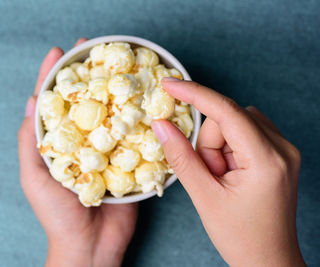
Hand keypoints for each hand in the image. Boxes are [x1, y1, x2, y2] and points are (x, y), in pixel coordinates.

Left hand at [17, 38, 137, 266]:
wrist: (90, 246)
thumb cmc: (57, 215)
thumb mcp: (35, 177)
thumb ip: (31, 143)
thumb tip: (31, 102)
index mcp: (59, 143)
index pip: (55, 103)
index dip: (55, 76)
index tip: (59, 52)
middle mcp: (83, 141)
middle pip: (85, 102)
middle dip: (88, 75)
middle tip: (92, 49)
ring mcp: (107, 150)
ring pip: (111, 114)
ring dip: (114, 90)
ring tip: (119, 66)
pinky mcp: (128, 161)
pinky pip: (133, 136)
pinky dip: (138, 117)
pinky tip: (143, 99)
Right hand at [151, 78, 304, 265]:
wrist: (268, 260)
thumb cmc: (239, 236)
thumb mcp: (204, 197)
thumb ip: (180, 157)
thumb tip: (160, 125)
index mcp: (267, 160)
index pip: (226, 111)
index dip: (194, 93)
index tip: (169, 84)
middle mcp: (282, 147)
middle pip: (228, 119)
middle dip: (209, 144)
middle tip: (212, 177)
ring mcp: (284, 149)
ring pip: (234, 124)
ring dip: (217, 147)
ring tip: (222, 179)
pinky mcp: (279, 153)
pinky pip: (244, 132)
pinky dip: (228, 147)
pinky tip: (231, 173)